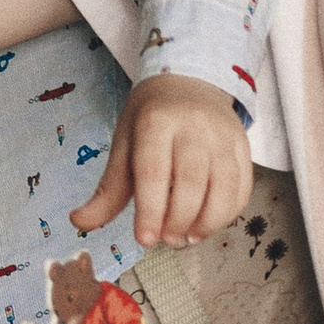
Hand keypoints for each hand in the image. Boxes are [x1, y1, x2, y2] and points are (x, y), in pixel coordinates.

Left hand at [72, 74, 252, 243]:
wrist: (188, 83)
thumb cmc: (151, 120)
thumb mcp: (124, 144)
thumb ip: (109, 189)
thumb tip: (79, 222)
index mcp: (156, 121)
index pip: (154, 171)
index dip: (150, 210)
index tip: (145, 240)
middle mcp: (194, 126)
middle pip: (191, 180)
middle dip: (179, 219)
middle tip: (167, 239)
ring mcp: (224, 134)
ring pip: (225, 185)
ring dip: (209, 221)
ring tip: (189, 237)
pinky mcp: (243, 144)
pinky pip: (243, 185)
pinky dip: (229, 212)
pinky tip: (210, 223)